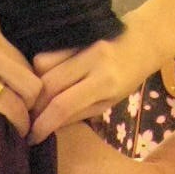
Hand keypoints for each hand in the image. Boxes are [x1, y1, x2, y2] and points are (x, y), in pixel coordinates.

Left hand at [0, 0, 41, 138]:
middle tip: (22, 107)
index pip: (11, 102)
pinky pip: (9, 44)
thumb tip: (1, 120)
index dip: (21, 121)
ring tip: (8, 87)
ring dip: (21, 79)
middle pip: (31, 82)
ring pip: (25, 62)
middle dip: (31, 100)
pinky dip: (4, 57)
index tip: (23, 129)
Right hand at [28, 21, 152, 143]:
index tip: (32, 138)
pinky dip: (39, 69)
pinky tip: (43, 79)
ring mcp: (82, 44)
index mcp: (105, 83)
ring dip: (35, 86)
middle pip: (48, 85)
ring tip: (38, 98)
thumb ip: (78, 114)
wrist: (145, 39)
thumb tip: (48, 127)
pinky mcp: (75, 35)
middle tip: (30, 120)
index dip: (43, 124)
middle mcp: (92, 61)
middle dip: (35, 107)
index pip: (63, 106)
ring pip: (42, 66)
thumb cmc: (129, 77)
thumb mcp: (108, 103)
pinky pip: (47, 52)